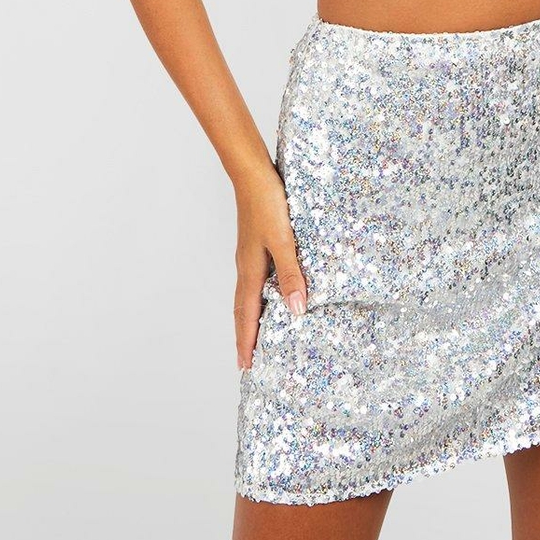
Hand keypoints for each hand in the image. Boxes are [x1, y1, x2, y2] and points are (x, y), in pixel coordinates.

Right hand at [233, 167, 307, 370]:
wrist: (252, 173)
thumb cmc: (267, 204)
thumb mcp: (284, 240)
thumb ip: (291, 274)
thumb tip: (297, 309)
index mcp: (250, 271)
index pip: (246, 315)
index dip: (246, 341)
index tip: (245, 367)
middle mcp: (246, 267)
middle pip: (243, 309)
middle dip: (246, 335)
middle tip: (248, 359)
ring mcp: (249, 255)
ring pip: (248, 294)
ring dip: (251, 316)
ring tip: (257, 333)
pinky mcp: (255, 243)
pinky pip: (254, 279)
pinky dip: (258, 295)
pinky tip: (269, 292)